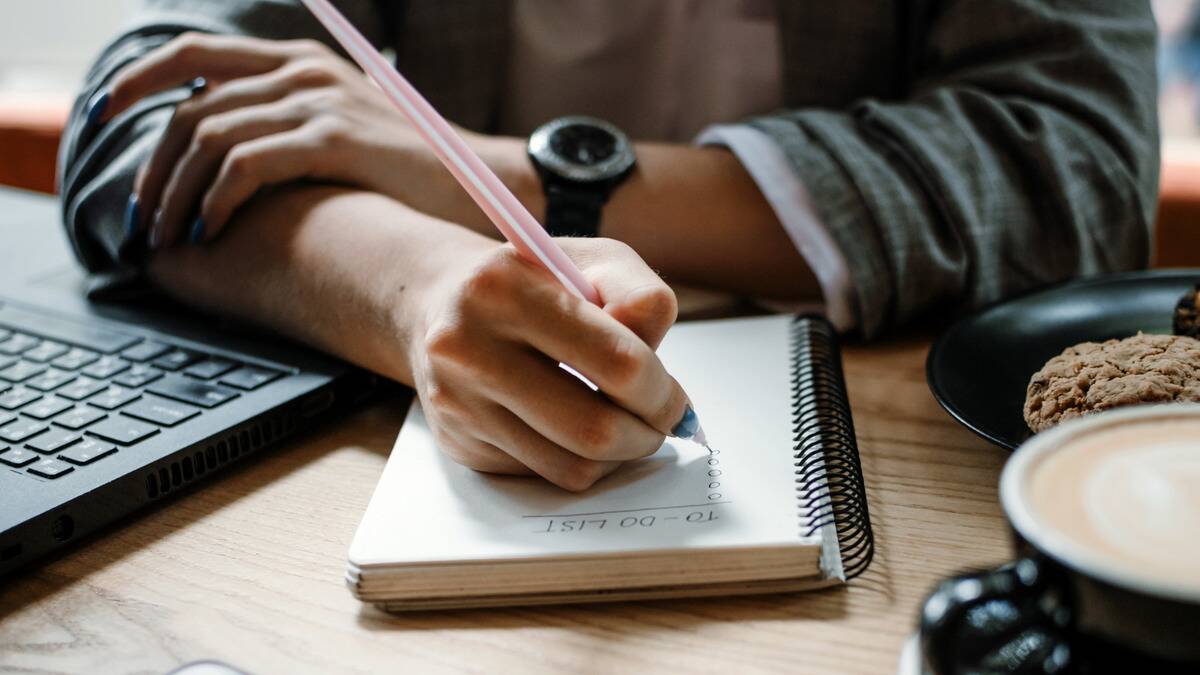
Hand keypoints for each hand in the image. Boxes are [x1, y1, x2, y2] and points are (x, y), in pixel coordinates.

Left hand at [102, 32, 466, 246]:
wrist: (482, 181)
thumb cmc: (409, 170)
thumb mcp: (342, 129)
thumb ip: (287, 125)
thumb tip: (218, 159)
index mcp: (298, 61)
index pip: (193, 56)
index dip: (137, 83)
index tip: (101, 119)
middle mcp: (303, 72)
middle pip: (191, 104)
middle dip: (152, 165)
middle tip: (141, 214)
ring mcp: (319, 103)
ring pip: (210, 137)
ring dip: (175, 192)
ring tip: (168, 236)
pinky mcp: (335, 140)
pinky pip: (246, 165)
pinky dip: (214, 199)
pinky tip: (209, 230)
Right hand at [409, 236, 689, 490]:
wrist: (440, 302)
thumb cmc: (533, 281)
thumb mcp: (593, 262)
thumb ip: (640, 298)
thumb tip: (656, 370)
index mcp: (506, 288)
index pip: (618, 362)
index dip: (661, 392)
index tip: (674, 399)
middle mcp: (469, 347)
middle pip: (594, 429)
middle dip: (646, 434)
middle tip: (659, 423)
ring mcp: (458, 402)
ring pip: (571, 466)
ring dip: (618, 456)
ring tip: (626, 426)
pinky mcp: (458, 442)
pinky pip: (543, 474)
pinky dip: (576, 459)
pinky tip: (576, 428)